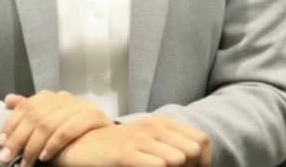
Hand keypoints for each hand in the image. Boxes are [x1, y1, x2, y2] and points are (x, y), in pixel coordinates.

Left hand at [0, 90, 112, 166]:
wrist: (110, 143)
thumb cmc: (77, 136)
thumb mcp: (50, 122)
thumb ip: (31, 110)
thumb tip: (8, 99)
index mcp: (53, 97)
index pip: (26, 106)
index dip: (11, 124)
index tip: (0, 142)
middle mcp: (65, 98)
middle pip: (34, 116)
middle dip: (18, 139)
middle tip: (7, 157)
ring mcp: (79, 105)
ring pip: (48, 123)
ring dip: (33, 146)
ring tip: (25, 163)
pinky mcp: (92, 116)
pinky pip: (68, 129)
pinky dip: (54, 144)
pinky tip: (44, 157)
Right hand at [55, 115, 211, 166]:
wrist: (83, 147)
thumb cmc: (119, 149)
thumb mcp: (148, 143)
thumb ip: (172, 147)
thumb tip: (195, 163)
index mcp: (162, 122)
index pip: (201, 141)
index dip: (202, 162)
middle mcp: (153, 126)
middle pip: (194, 151)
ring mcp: (139, 139)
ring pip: (178, 160)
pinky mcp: (126, 154)